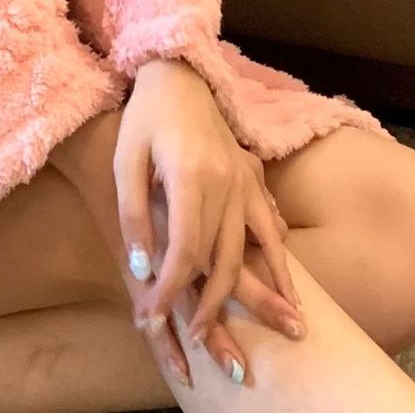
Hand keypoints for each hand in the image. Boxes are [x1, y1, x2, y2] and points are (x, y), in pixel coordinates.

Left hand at [54, 107, 304, 393]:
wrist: (178, 74)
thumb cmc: (144, 118)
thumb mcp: (125, 161)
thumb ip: (133, 216)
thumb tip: (143, 269)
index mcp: (190, 178)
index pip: (182, 252)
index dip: (169, 292)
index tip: (154, 318)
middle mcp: (225, 183)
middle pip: (221, 259)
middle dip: (209, 305)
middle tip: (193, 338)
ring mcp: (244, 180)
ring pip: (251, 250)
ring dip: (251, 293)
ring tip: (256, 328)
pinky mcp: (253, 177)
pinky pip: (272, 226)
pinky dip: (282, 259)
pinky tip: (289, 287)